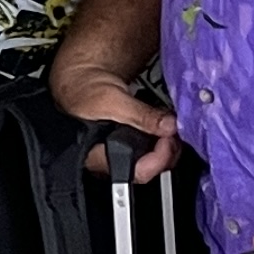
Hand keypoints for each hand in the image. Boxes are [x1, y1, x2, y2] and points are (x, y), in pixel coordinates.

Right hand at [51, 53, 177, 183]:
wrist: (79, 83)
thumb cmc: (83, 93)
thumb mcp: (113, 100)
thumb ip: (141, 115)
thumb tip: (169, 126)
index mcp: (100, 157)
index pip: (139, 171)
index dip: (160, 157)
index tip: (169, 137)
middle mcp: (111, 161)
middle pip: (149, 169)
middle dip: (167, 150)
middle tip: (173, 129)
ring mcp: (121, 155)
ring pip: (152, 160)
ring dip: (166, 143)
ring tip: (167, 124)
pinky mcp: (129, 146)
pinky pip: (151, 149)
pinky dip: (160, 137)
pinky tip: (161, 124)